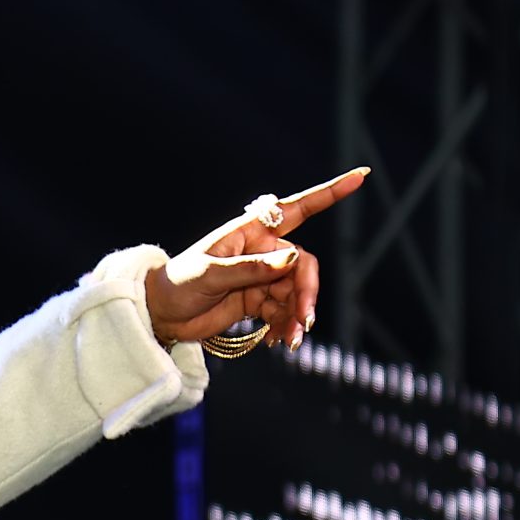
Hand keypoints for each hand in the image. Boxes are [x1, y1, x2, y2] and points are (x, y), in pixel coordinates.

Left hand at [144, 167, 370, 349]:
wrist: (160, 314)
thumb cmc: (178, 284)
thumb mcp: (210, 275)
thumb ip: (252, 269)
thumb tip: (292, 259)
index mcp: (250, 232)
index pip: (297, 209)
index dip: (329, 193)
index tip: (359, 177)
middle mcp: (261, 250)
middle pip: (302, 266)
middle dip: (306, 292)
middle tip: (303, 321)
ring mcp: (261, 276)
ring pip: (296, 292)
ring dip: (297, 314)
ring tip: (290, 340)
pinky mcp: (258, 300)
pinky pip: (284, 310)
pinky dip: (285, 325)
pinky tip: (277, 342)